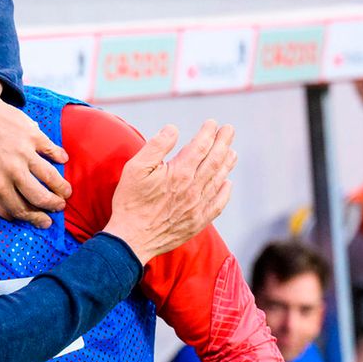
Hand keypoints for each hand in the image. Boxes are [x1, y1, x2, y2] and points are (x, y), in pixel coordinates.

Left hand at [0, 74, 70, 228]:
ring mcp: (24, 151)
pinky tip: (63, 161)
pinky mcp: (32, 134)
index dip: (35, 219)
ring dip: (61, 187)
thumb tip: (11, 217)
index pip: (20, 209)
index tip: (45, 222)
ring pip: (50, 176)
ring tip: (66, 192)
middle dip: (53, 205)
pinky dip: (60, 157)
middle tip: (59, 207)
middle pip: (39, 196)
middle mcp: (11, 169)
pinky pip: (53, 149)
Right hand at [105, 120, 236, 264]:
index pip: (200, 147)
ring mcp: (198, 206)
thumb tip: (173, 129)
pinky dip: (225, 192)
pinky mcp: (197, 221)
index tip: (212, 123)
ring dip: (227, 164)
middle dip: (223, 142)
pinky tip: (227, 183)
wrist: (132, 238)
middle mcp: (193, 188)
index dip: (208, 133)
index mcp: (179, 173)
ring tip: (232, 152)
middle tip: (229, 130)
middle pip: (214, 160)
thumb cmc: (130, 201)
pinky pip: (218, 204)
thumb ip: (156, 146)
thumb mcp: (135, 168)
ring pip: (219, 180)